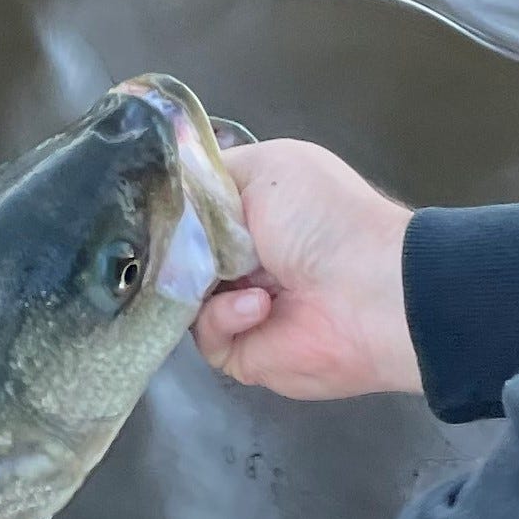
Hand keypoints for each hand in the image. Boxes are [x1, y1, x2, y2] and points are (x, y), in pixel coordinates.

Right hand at [190, 139, 419, 400]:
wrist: (369, 290)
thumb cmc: (321, 219)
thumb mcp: (268, 168)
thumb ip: (209, 178)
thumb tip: (171, 198)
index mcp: (250, 214)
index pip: (188, 212)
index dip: (169, 209)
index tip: (149, 206)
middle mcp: (240, 259)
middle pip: (174, 255)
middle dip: (170, 247)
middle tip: (171, 242)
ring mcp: (237, 305)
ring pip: (179, 295)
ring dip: (198, 281)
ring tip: (228, 272)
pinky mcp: (239, 351)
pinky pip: (203, 334)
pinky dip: (224, 317)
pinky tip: (260, 305)